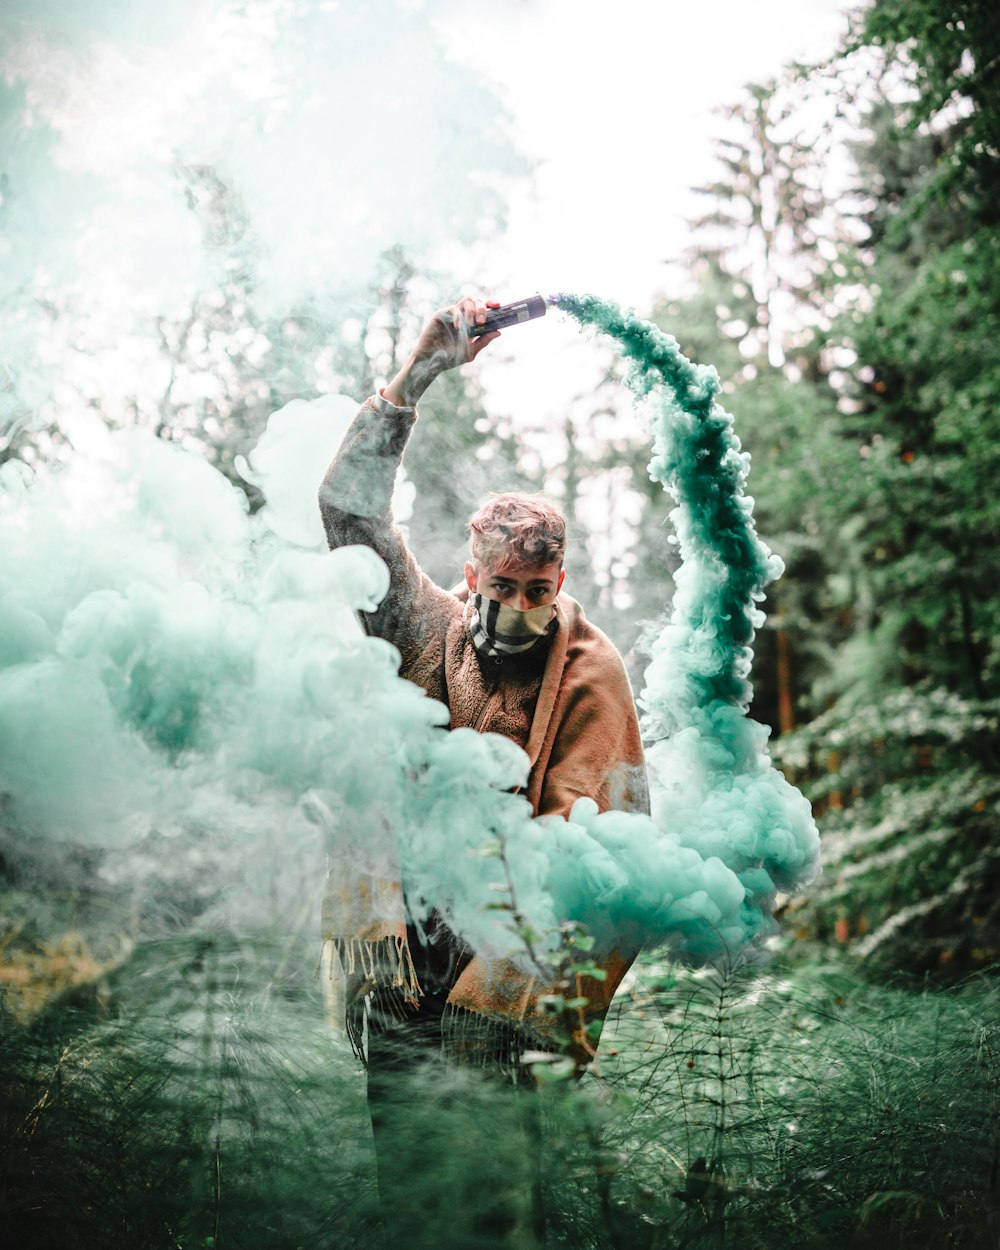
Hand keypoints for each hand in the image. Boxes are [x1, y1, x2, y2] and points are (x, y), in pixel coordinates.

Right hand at [383, 296, 500, 406]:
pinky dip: (459, 317)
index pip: (483, 308)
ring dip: (472, 311)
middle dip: (482, 308)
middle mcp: (463, 316)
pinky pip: (454, 309)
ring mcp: (452, 314)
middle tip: (482, 321)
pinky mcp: (442, 314)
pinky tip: (459, 327)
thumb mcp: (471, 351)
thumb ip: (484, 340)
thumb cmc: (450, 358)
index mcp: (471, 323)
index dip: (491, 304)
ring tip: (471, 325)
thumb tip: (499, 331)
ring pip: (467, 300)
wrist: (432, 361)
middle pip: (476, 301)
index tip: (498, 306)